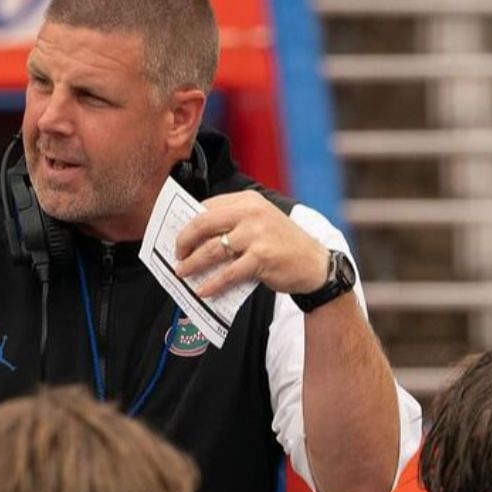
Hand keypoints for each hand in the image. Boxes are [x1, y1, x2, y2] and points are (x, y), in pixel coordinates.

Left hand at [173, 190, 330, 299]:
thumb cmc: (281, 244)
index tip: (177, 236)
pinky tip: (203, 290)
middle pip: (203, 224)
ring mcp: (256, 235)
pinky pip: (228, 273)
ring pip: (211, 250)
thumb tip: (194, 239)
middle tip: (176, 254)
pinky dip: (212, 283)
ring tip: (182, 272)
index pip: (207, 207)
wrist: (314, 264)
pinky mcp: (261, 258)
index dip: (187, 223)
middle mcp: (251, 213)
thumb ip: (232, 224)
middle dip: (184, 241)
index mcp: (248, 200)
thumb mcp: (259, 223)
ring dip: (192, 263)